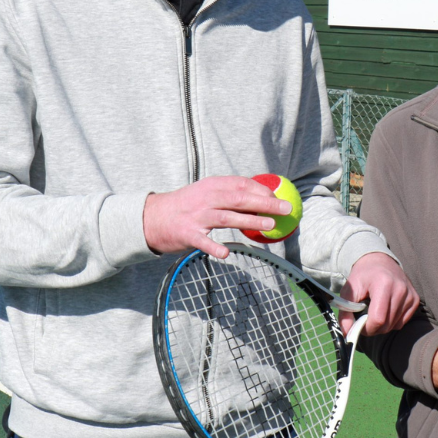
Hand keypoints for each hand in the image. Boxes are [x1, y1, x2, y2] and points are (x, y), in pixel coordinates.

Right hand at [143, 175, 292, 257]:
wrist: (152, 217)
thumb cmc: (187, 206)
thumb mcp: (206, 192)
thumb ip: (229, 194)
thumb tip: (260, 197)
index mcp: (212, 185)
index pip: (242, 184)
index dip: (262, 190)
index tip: (278, 198)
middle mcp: (206, 198)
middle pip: (239, 199)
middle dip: (265, 203)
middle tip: (285, 209)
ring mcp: (196, 216)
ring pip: (226, 217)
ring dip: (249, 221)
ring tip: (269, 226)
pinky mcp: (187, 234)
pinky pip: (203, 241)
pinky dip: (214, 247)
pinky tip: (226, 253)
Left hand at [338, 252, 419, 335]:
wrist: (379, 261)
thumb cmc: (362, 276)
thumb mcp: (349, 290)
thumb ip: (345, 312)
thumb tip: (347, 333)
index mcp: (383, 284)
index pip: (378, 319)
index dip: (367, 328)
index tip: (360, 324)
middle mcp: (400, 289)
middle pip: (387, 325)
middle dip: (373, 328)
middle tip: (365, 318)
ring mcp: (410, 294)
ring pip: (395, 325)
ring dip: (382, 325)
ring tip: (375, 312)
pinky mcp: (415, 299)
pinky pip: (402, 322)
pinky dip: (392, 321)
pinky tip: (386, 310)